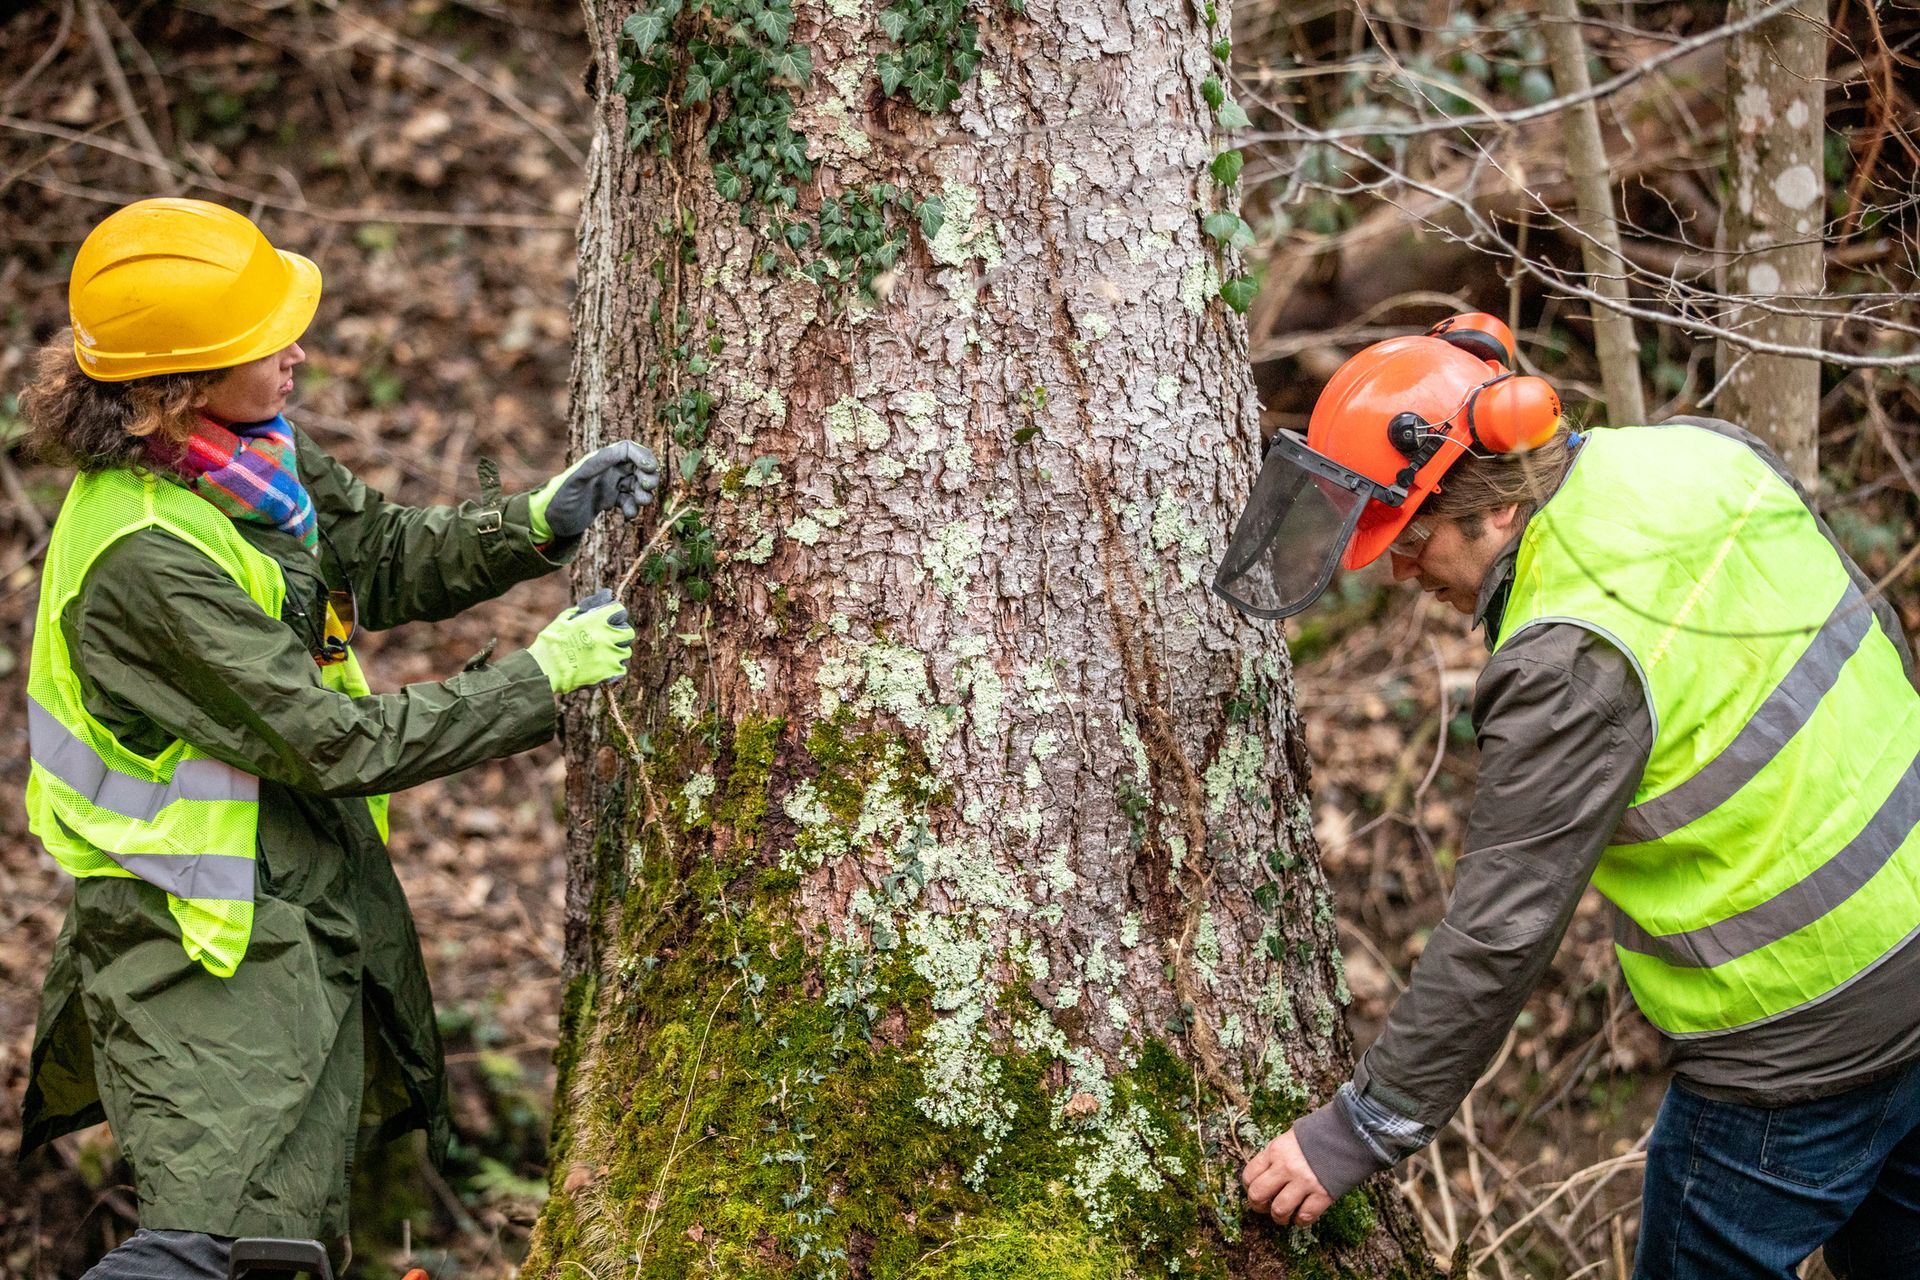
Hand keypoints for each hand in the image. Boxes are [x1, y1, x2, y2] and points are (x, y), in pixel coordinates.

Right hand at [526, 589, 633, 692]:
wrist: (545, 669)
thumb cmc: (552, 641)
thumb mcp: (566, 617)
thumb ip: (588, 606)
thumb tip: (606, 594)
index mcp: (596, 621)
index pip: (619, 610)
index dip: (614, 614)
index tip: (609, 619)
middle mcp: (606, 637)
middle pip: (628, 632)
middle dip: (620, 633)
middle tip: (608, 638)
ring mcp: (609, 656)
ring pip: (625, 651)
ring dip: (617, 651)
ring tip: (603, 653)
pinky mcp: (608, 673)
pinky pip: (621, 668)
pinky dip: (614, 667)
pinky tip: (603, 666)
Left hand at [530, 442, 659, 540]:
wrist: (549, 522)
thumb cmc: (560, 498)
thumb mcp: (577, 480)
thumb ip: (597, 464)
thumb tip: (621, 450)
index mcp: (600, 460)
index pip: (628, 449)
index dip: (643, 456)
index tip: (650, 470)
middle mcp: (607, 470)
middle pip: (638, 466)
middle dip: (647, 477)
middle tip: (646, 490)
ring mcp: (609, 486)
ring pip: (636, 485)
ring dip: (643, 494)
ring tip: (638, 504)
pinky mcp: (609, 501)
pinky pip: (629, 501)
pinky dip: (632, 508)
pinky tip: (627, 517)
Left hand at [1241, 1129, 1332, 1226]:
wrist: (1349, 1133)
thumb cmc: (1319, 1135)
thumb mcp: (1290, 1138)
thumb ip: (1276, 1156)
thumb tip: (1264, 1175)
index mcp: (1275, 1150)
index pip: (1249, 1175)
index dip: (1249, 1187)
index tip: (1256, 1190)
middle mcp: (1286, 1167)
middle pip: (1258, 1195)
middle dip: (1258, 1206)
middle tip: (1265, 1207)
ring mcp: (1304, 1181)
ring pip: (1279, 1210)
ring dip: (1279, 1217)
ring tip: (1284, 1215)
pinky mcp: (1322, 1194)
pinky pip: (1305, 1216)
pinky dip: (1301, 1220)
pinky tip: (1301, 1216)